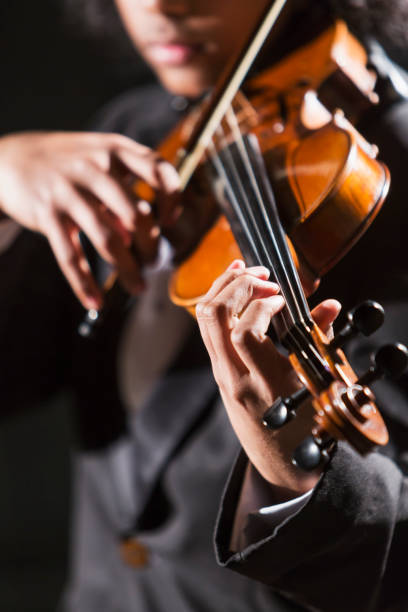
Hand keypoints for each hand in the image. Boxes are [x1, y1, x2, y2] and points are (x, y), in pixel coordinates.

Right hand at [0, 131, 179, 307]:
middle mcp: (93, 167)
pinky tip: (95, 301)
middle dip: (151, 247)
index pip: (158, 169)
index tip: (172, 221)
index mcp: (114, 149)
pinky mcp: (46, 214)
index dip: (173, 197)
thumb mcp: (98, 158)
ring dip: (128, 270)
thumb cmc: (67, 164)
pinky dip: (84, 283)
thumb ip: (127, 187)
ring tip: (138, 287)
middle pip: (137, 215)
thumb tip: (153, 226)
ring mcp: (68, 191)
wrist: (8, 160)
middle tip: (154, 263)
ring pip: (108, 240)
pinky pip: (70, 256)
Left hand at [196, 260, 340, 495]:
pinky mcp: (219, 372)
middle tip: (265, 276)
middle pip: (213, 317)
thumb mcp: (318, 387)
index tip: (284, 298)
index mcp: (261, 384)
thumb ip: (318, 341)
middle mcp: (232, 377)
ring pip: (204, 320)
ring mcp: (221, 374)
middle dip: (236, 284)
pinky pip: (208, 329)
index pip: (243, 333)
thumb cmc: (304, 430)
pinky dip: (219, 302)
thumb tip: (328, 305)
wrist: (281, 465)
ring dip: (222, 287)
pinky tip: (235, 289)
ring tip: (246, 270)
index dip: (261, 305)